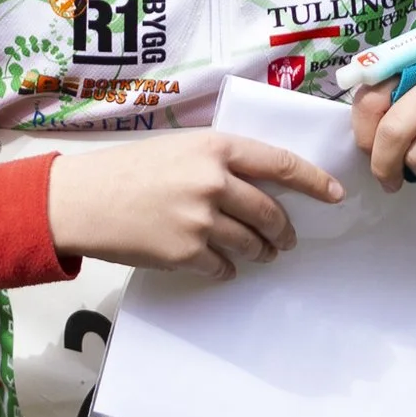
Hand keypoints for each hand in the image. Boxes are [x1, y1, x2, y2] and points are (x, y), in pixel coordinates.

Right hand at [47, 129, 344, 278]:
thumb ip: (218, 161)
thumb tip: (258, 185)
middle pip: (270, 211)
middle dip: (283, 230)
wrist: (81, 200)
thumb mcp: (177, 148)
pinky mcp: (185, 251)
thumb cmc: (125, 170)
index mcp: (215, 148)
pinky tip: (219, 265)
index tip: (335, 194)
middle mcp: (213, 181)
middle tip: (286, 239)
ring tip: (259, 253)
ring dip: (260, 252)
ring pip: (251, 242)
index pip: (280, 164)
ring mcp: (201, 218)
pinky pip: (223, 266)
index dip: (314, 181)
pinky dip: (226, 269)